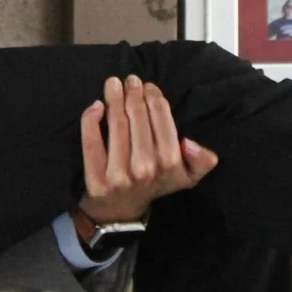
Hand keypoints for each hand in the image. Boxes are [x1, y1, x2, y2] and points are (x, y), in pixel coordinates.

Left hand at [76, 74, 218, 228]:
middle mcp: (145, 170)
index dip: (154, 98)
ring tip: (113, 83)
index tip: (148, 86)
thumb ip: (202, 162)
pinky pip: (91, 143)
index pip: (162, 120)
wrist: (120, 211)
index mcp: (170, 165)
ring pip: (116, 126)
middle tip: (130, 80)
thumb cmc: (155, 183)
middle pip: (137, 118)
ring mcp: (119, 176)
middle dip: (133, 93)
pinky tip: (96, 106)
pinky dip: (90, 120)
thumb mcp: (187, 177)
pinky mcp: (95, 180)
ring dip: (113, 99)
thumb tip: (190, 143)